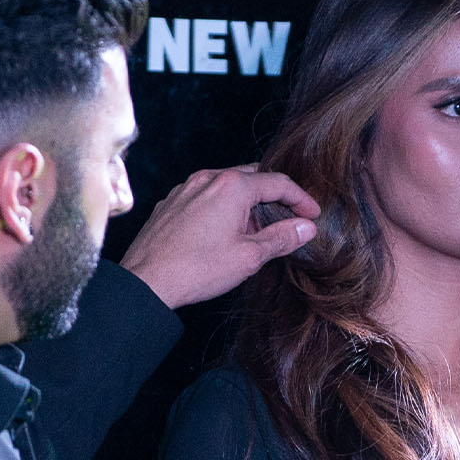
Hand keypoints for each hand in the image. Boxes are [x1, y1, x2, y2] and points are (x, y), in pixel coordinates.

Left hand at [118, 164, 320, 309]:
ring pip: (227, 186)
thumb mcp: (249, 257)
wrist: (147, 281)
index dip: (301, 198)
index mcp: (232, 186)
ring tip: (255, 231)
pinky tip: (224, 232)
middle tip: (288, 219)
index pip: (278, 183)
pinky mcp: (171, 203)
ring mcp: (185, 188)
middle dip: (274, 197)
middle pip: (252, 178)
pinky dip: (222, 207)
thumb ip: (281, 238)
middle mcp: (207, 179)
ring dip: (246, 203)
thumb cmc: (196, 269)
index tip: (312, 214)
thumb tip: (305, 228)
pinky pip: (205, 196)